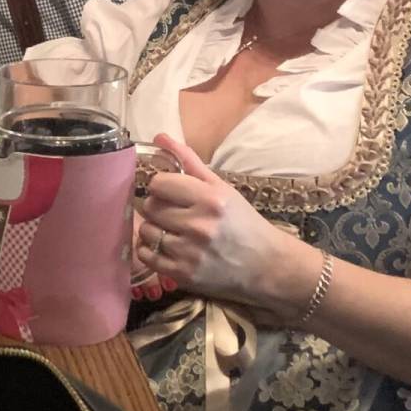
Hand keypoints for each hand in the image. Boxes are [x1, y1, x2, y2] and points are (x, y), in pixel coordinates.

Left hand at [136, 135, 304, 313]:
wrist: (264, 265)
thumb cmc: (241, 222)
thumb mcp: (221, 188)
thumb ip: (189, 161)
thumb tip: (159, 137)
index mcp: (210, 199)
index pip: (159, 183)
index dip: (162, 186)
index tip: (171, 192)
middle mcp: (199, 225)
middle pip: (150, 206)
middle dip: (158, 207)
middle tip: (173, 212)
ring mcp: (189, 252)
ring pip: (146, 230)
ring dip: (154, 228)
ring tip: (172, 230)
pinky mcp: (182, 274)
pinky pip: (146, 255)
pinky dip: (150, 250)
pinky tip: (166, 246)